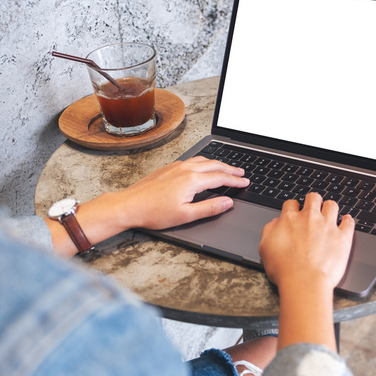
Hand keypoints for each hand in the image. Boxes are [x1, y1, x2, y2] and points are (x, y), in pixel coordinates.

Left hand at [46, 156, 248, 256]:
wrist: (129, 205)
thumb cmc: (154, 213)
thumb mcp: (186, 216)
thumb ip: (209, 208)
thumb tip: (228, 202)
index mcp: (192, 180)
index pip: (221, 178)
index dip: (235, 180)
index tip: (245, 182)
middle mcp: (185, 169)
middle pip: (214, 165)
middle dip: (230, 169)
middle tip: (242, 173)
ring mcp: (176, 166)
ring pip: (203, 160)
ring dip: (217, 163)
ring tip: (226, 168)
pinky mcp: (168, 168)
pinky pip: (192, 160)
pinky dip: (204, 162)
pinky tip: (202, 166)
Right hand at [258, 193, 354, 351]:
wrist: (304, 282)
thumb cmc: (284, 270)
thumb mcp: (264, 249)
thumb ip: (269, 231)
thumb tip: (275, 223)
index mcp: (289, 219)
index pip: (291, 203)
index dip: (292, 207)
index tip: (294, 212)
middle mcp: (309, 218)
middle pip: (313, 198)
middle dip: (312, 201)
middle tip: (312, 209)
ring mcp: (328, 226)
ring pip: (332, 205)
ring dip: (330, 208)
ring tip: (329, 214)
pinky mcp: (343, 237)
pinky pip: (349, 221)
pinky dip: (348, 220)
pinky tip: (345, 222)